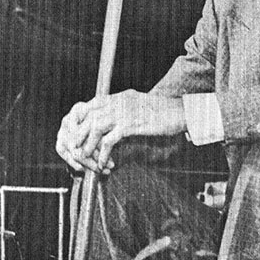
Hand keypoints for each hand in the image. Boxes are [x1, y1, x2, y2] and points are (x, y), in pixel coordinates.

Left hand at [55, 91, 185, 174]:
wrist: (181, 112)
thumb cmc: (163, 112)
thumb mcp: (138, 106)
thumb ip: (122, 112)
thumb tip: (110, 127)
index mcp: (118, 97)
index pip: (88, 105)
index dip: (79, 121)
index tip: (77, 135)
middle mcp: (118, 102)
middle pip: (88, 117)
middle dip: (79, 135)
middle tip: (77, 150)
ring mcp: (124, 112)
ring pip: (95, 128)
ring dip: (89, 146)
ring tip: (88, 159)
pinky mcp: (131, 125)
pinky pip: (109, 141)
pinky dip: (103, 153)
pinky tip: (104, 163)